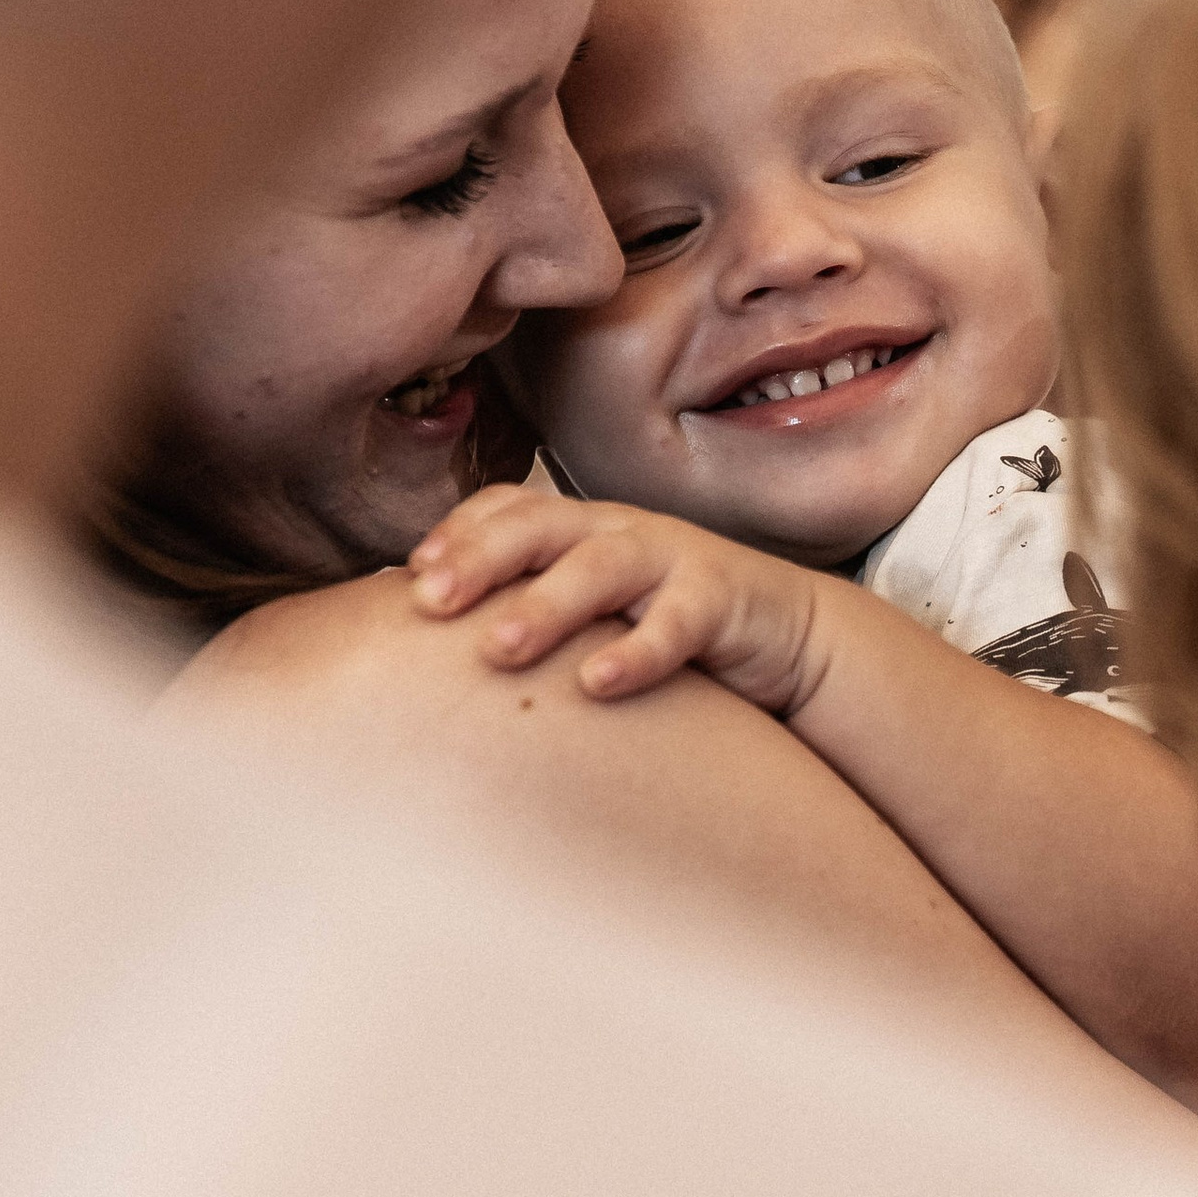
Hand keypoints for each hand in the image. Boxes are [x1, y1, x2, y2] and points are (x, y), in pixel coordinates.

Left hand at [409, 480, 824, 715]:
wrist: (788, 635)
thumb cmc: (671, 628)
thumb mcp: (598, 612)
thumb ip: (537, 612)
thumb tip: (440, 648)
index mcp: (581, 528)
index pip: (509, 510)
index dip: (459, 533)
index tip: (408, 574)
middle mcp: (619, 532)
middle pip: (538, 525)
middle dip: (479, 558)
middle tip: (427, 600)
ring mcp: (672, 560)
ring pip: (600, 568)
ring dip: (545, 605)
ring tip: (497, 647)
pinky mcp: (722, 601)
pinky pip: (676, 626)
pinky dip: (636, 655)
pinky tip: (597, 686)